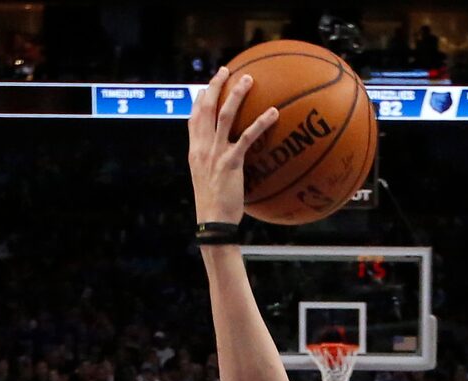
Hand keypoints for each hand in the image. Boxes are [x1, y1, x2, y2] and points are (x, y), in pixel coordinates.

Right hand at [188, 69, 280, 224]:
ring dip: (237, 94)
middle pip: (206, 108)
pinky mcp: (231, 162)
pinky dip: (261, 123)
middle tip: (226, 70)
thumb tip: (225, 161)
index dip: (199, 100)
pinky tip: (274, 113)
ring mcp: (215, 153)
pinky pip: (247, 137)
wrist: (212, 222)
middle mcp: (202, 148)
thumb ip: (212, 165)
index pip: (193, 118)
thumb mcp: (207, 181)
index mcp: (195, 151)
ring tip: (249, 80)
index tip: (205, 87)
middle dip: (215, 86)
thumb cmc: (213, 206)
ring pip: (225, 115)